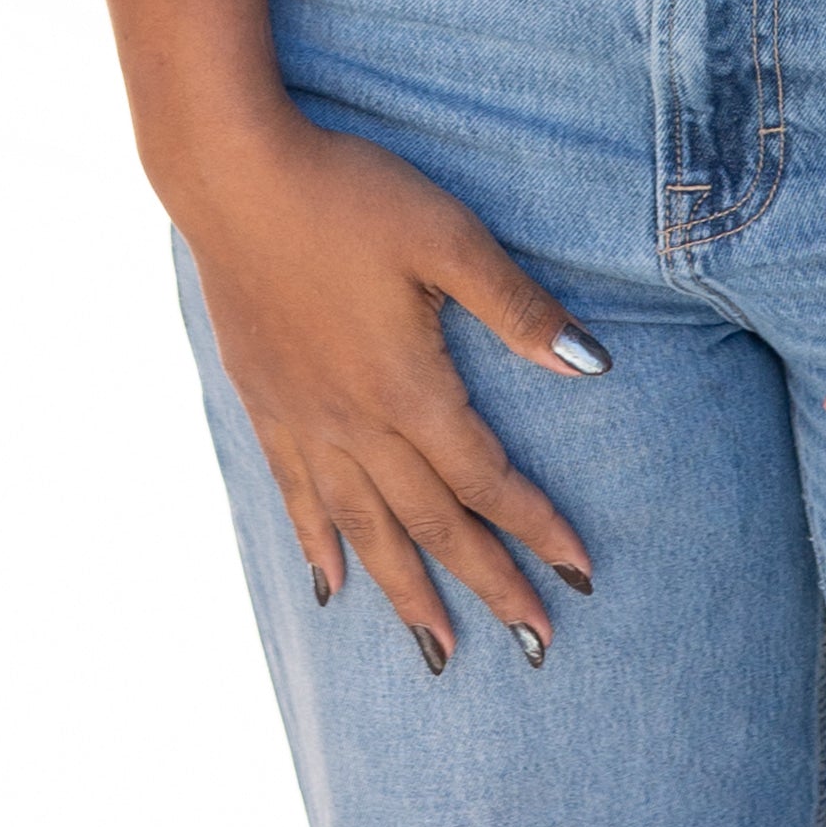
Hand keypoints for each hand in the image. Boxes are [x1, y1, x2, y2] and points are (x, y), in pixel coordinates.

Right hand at [179, 114, 603, 671]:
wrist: (234, 176)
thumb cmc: (349, 193)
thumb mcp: (448, 235)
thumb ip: (516, 306)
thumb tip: (591, 366)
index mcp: (407, 388)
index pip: (486, 479)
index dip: (536, 527)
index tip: (580, 574)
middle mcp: (355, 424)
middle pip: (432, 524)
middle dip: (488, 585)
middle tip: (535, 645)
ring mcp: (304, 421)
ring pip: (364, 531)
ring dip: (406, 594)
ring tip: (438, 651)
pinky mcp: (265, 405)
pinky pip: (297, 498)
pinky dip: (319, 548)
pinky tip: (332, 589)